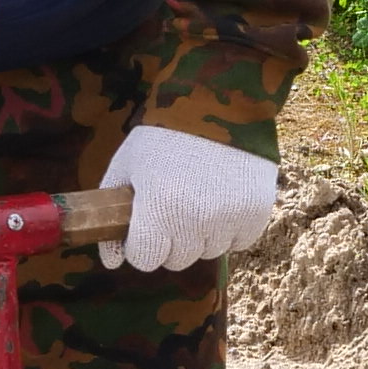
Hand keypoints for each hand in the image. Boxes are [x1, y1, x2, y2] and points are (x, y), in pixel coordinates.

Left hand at [94, 124, 274, 273]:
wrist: (217, 105)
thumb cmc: (163, 138)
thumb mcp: (127, 167)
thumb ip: (113, 215)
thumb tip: (111, 264)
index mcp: (159, 209)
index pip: (144, 259)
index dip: (141, 243)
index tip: (146, 223)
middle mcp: (196, 221)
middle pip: (177, 260)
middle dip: (171, 239)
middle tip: (173, 205)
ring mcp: (229, 219)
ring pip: (208, 252)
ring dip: (201, 234)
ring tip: (200, 194)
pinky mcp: (256, 215)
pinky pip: (238, 242)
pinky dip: (231, 228)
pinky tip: (223, 198)